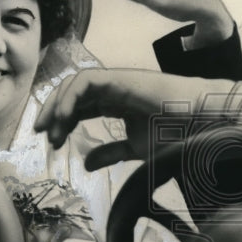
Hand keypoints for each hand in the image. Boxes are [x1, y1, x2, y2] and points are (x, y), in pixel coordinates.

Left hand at [34, 68, 235, 167]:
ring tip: (51, 130)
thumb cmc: (177, 134)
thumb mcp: (135, 149)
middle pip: (72, 93)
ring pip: (74, 84)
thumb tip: (86, 163)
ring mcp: (116, 81)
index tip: (51, 142)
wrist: (200, 122)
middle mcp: (113, 89)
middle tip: (41, 134)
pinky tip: (65, 119)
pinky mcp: (120, 78)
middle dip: (53, 111)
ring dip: (58, 105)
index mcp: (116, 102)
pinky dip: (71, 98)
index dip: (62, 120)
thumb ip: (111, 153)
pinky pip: (85, 81)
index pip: (80, 105)